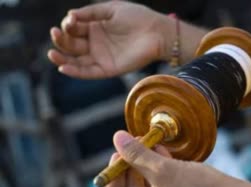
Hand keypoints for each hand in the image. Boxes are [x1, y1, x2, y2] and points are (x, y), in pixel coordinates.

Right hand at [48, 1, 173, 78]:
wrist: (157, 32)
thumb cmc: (137, 17)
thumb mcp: (111, 9)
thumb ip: (91, 12)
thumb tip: (70, 15)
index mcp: (95, 28)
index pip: (74, 29)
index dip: (68, 25)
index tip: (71, 21)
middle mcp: (95, 43)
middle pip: (72, 45)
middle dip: (61, 40)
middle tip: (56, 33)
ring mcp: (101, 57)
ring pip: (76, 61)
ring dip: (62, 58)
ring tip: (52, 54)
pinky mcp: (108, 69)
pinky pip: (89, 72)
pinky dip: (76, 71)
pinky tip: (63, 67)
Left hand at [102, 131, 250, 186]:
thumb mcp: (165, 171)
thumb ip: (137, 155)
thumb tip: (117, 138)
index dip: (113, 171)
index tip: (120, 151)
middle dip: (130, 164)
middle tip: (135, 143)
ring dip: (145, 165)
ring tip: (150, 145)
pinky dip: (157, 173)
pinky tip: (162, 154)